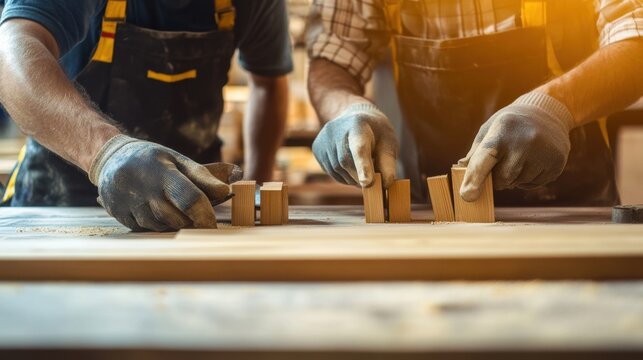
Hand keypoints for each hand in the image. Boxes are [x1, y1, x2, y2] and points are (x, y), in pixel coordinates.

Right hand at [89, 135, 241, 230]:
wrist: (110, 158)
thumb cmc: (153, 160)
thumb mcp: (178, 160)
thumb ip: (205, 175)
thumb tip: (233, 181)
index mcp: (162, 172)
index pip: (190, 199)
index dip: (205, 216)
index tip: (213, 226)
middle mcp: (143, 188)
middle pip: (178, 218)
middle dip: (189, 220)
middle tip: (191, 212)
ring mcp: (128, 204)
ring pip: (162, 226)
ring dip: (172, 222)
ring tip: (168, 204)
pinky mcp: (119, 216)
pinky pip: (147, 229)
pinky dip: (156, 224)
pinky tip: (153, 209)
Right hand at [312, 103, 397, 187]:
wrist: (354, 117)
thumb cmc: (375, 132)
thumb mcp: (388, 142)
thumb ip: (388, 163)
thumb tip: (384, 184)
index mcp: (358, 124)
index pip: (359, 147)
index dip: (363, 166)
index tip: (367, 182)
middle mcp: (335, 129)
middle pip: (345, 161)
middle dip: (358, 176)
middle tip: (370, 182)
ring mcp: (323, 138)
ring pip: (336, 169)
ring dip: (351, 178)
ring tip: (362, 173)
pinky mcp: (317, 148)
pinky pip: (330, 171)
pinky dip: (342, 177)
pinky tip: (350, 169)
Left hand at [458, 92, 574, 200]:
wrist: (547, 113)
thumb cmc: (509, 125)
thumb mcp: (489, 130)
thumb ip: (474, 154)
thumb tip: (460, 173)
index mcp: (502, 130)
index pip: (485, 159)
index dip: (474, 178)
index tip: (466, 195)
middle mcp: (525, 140)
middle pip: (502, 178)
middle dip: (497, 178)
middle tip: (501, 164)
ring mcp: (544, 152)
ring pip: (517, 183)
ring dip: (513, 178)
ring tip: (520, 157)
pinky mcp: (556, 163)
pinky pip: (533, 184)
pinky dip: (528, 179)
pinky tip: (532, 161)